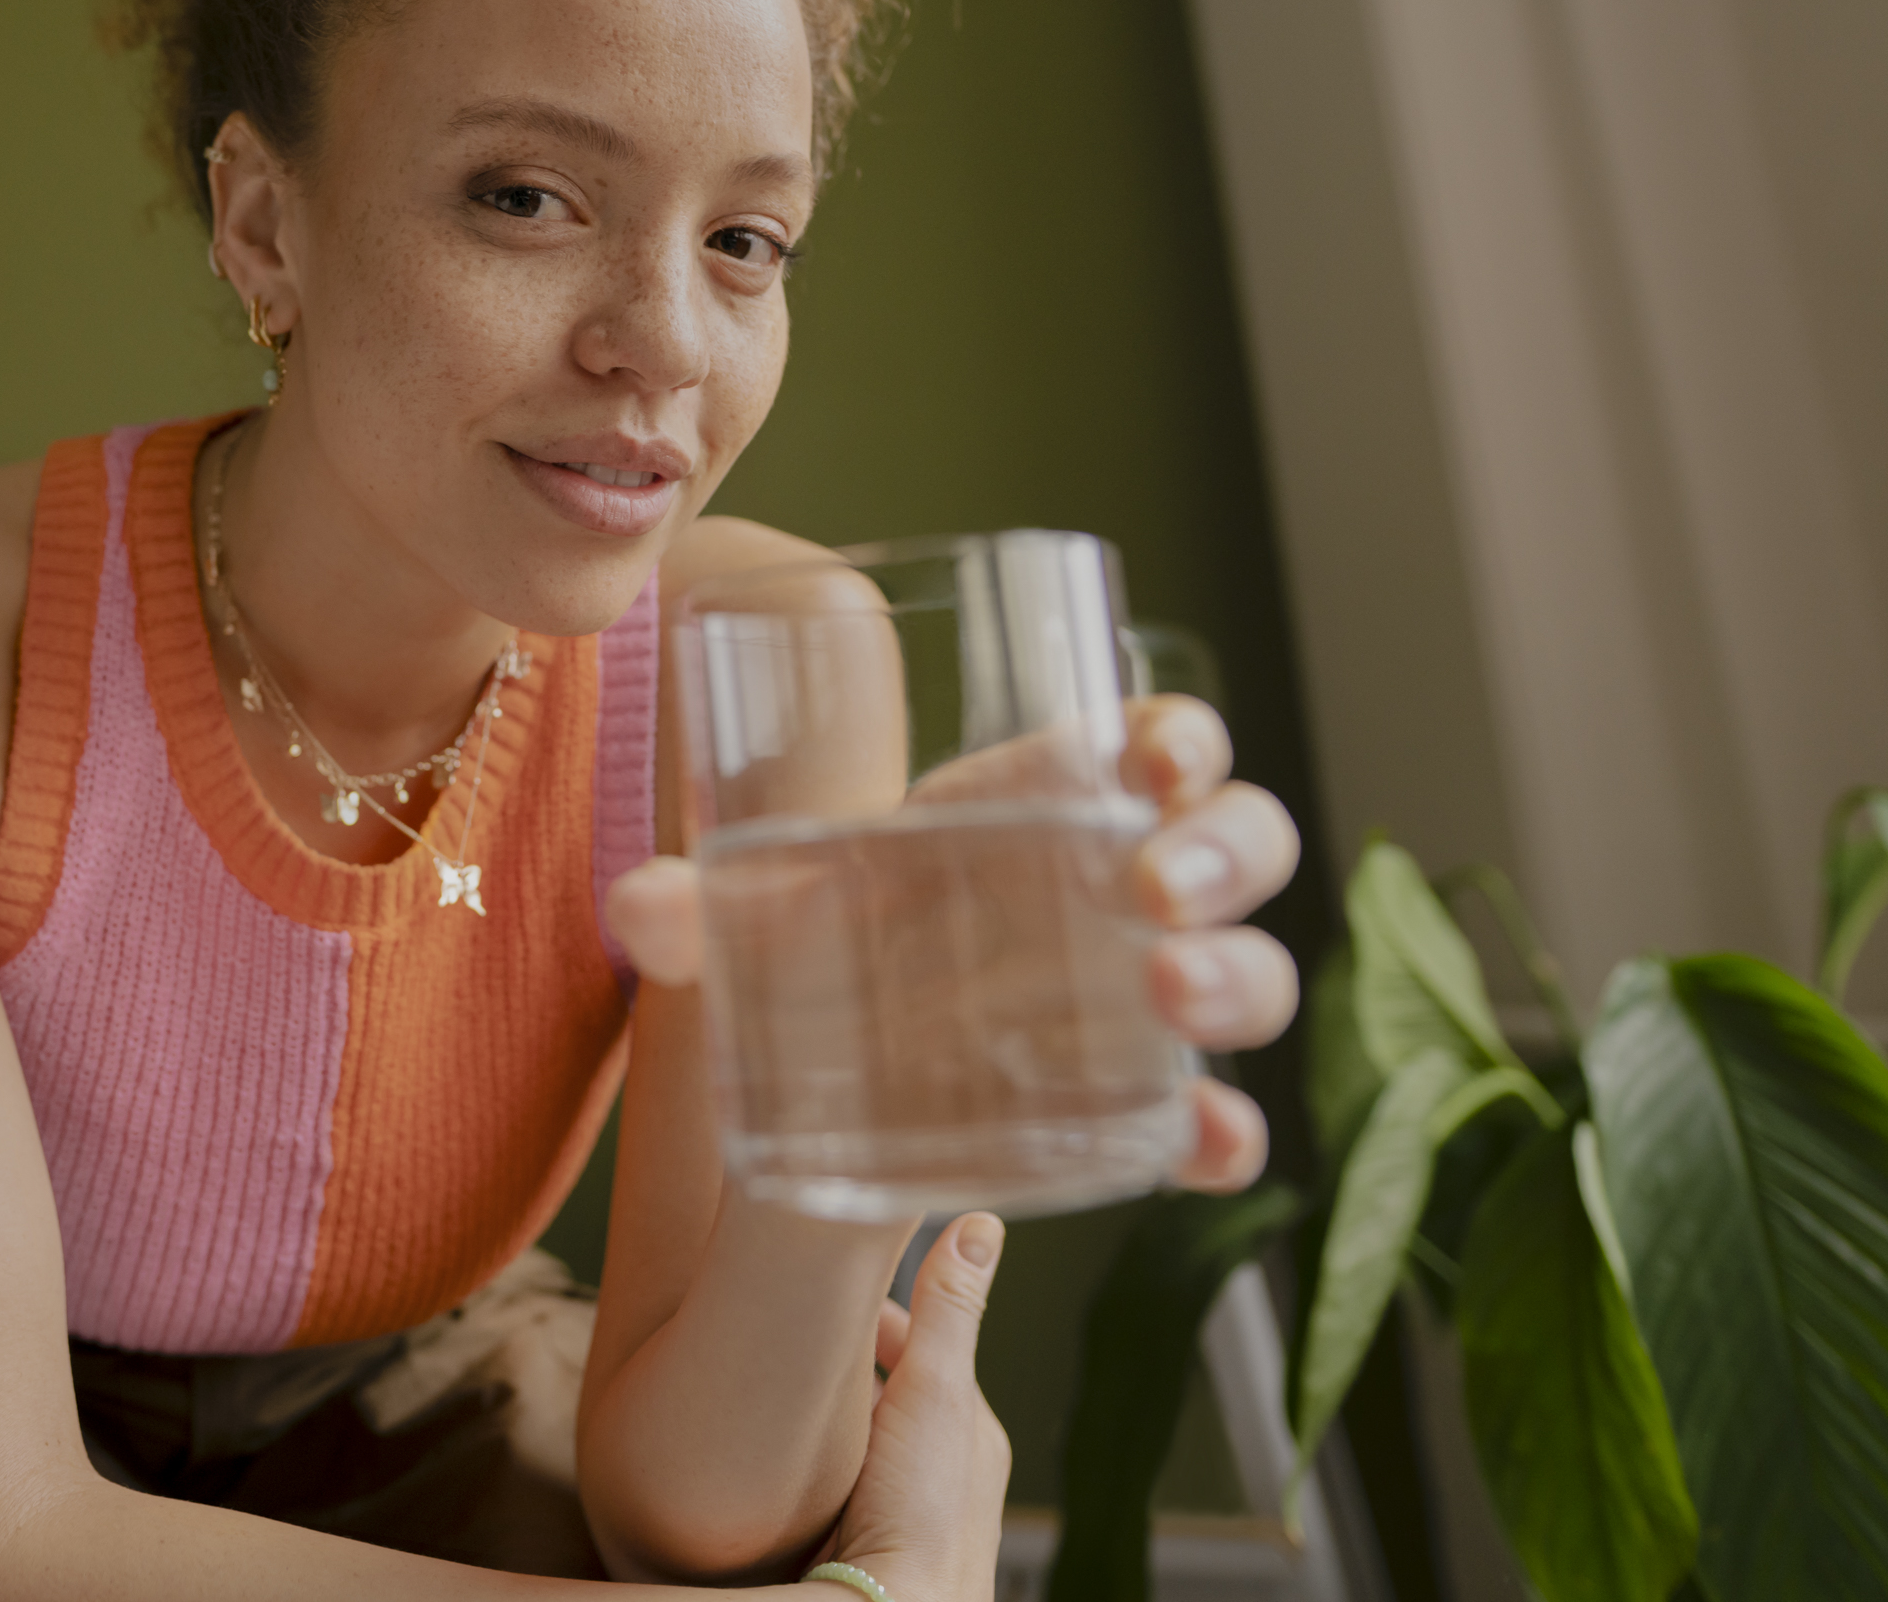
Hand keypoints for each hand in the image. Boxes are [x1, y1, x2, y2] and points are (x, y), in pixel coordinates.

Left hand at [605, 694, 1300, 1194]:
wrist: (834, 1060)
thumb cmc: (829, 936)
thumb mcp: (773, 911)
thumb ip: (707, 906)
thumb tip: (634, 902)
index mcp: (1054, 804)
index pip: (1158, 745)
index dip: (1182, 738)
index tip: (1159, 755)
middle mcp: (1128, 891)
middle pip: (1240, 842)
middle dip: (1221, 853)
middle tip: (1153, 890)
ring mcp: (1148, 1001)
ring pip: (1253, 969)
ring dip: (1235, 977)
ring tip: (1168, 995)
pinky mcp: (1141, 1105)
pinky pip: (1216, 1120)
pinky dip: (1225, 1135)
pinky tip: (1204, 1148)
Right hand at [811, 1213, 1012, 1601]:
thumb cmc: (923, 1517)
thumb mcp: (935, 1391)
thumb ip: (950, 1310)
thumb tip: (982, 1223)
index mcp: (968, 1426)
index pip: (918, 1342)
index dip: (871, 1310)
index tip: (824, 1285)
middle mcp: (940, 1465)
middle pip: (884, 1384)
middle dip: (840, 1354)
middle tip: (787, 1328)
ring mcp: (900, 1502)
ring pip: (857, 1431)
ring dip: (822, 1407)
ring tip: (771, 1383)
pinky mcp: (862, 1534)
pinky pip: (832, 1475)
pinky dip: (807, 1452)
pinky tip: (774, 1450)